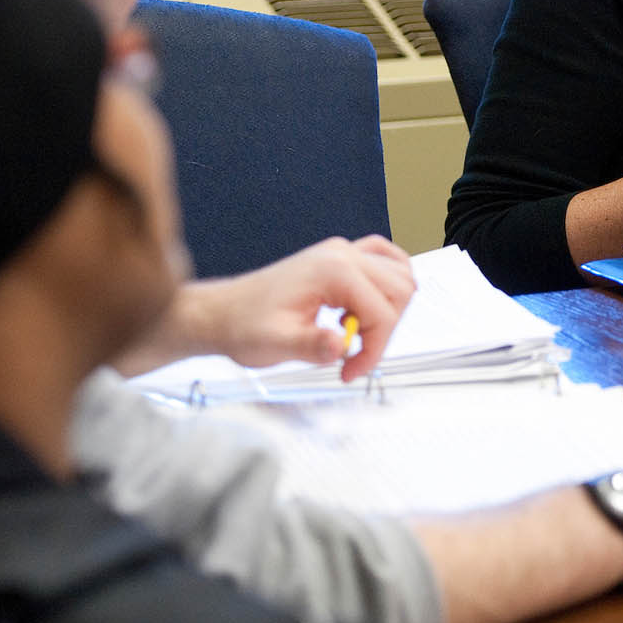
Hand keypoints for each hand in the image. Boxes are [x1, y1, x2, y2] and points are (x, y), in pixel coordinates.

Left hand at [116, 235, 413, 381]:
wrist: (222, 314)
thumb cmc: (244, 326)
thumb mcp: (276, 344)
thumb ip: (311, 345)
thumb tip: (341, 345)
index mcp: (332, 270)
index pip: (383, 312)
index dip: (373, 349)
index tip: (350, 371)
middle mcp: (342, 253)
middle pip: (400, 291)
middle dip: (384, 330)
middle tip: (355, 355)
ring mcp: (342, 251)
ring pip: (400, 275)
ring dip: (389, 309)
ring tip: (357, 333)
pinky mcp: (339, 257)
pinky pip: (385, 259)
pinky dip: (388, 285)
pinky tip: (367, 308)